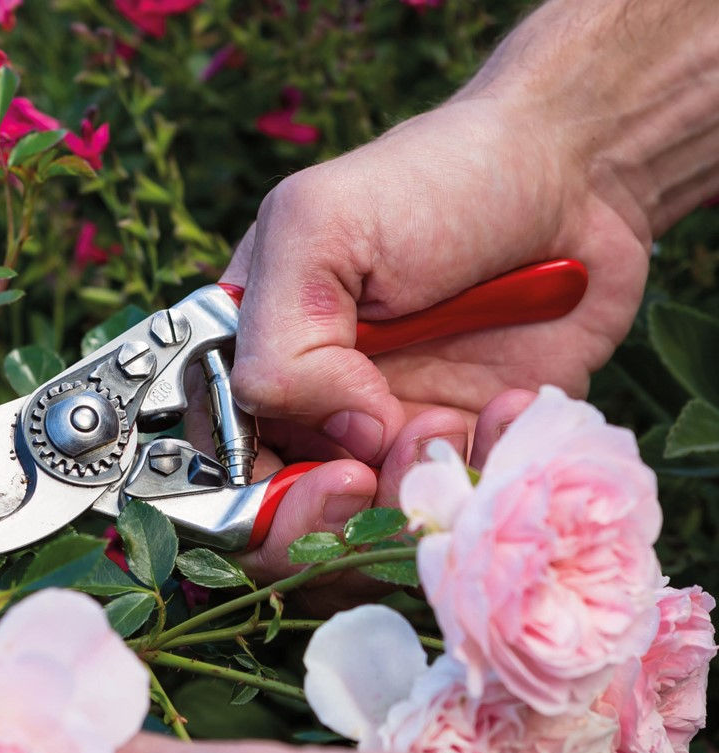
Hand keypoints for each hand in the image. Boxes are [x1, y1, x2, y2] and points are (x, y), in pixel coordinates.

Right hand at [218, 92, 649, 582]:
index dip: (262, 510)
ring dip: (420, 491)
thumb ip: (280, 341)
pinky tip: (512, 406)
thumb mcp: (319, 227)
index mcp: (257, 369)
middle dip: (340, 523)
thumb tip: (339, 437)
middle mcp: (315, 419)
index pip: (223, 481)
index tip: (336, 480)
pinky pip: (463, 512)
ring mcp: (390, 443)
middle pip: (294, 532)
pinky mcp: (463, 454)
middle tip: (387, 466)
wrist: (568, 176)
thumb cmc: (432, 181)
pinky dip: (489, 475)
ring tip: (458, 418)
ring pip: (379, 535)